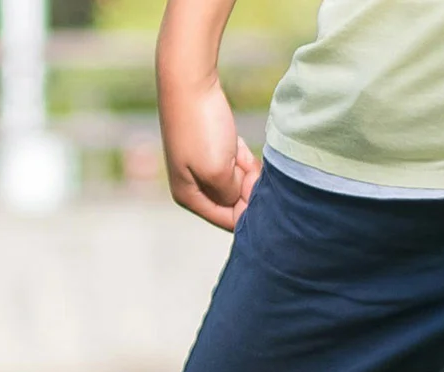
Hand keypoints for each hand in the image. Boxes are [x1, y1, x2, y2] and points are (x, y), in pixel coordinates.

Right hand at [158, 72, 260, 230]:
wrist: (187, 80)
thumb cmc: (201, 127)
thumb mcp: (218, 171)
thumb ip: (231, 195)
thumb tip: (237, 200)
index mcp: (188, 197)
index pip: (227, 220)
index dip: (247, 208)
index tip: (256, 184)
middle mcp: (191, 186)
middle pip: (231, 201)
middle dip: (246, 187)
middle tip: (248, 162)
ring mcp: (198, 165)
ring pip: (234, 181)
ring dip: (245, 169)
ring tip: (241, 150)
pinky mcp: (206, 147)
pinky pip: (231, 162)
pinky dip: (240, 157)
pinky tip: (236, 142)